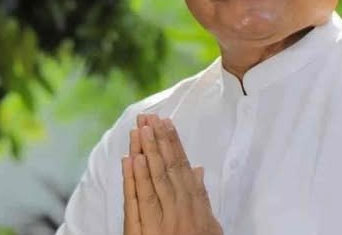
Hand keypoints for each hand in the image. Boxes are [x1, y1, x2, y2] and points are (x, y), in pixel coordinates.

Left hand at [122, 114, 222, 234]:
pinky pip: (139, 202)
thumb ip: (202, 196)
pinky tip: (131, 160)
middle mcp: (180, 207)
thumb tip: (199, 168)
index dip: (173, 143)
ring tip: (139, 130)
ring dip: (147, 152)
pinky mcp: (146, 231)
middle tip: (149, 118)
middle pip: (168, 167)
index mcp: (195, 202)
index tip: (166, 122)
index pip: (182, 166)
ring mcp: (163, 219)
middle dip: (158, 141)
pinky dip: (135, 179)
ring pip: (154, 178)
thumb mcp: (209, 224)